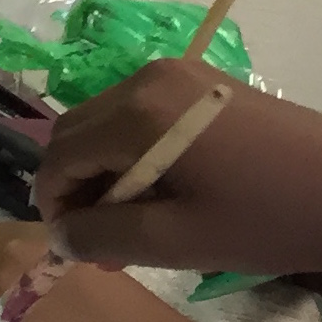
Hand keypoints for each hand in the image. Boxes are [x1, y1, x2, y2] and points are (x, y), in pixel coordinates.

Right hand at [35, 59, 321, 273]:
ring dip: (105, 172)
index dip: (53, 203)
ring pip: (106, 124)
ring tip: (134, 224)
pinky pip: (141, 116)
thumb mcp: (177, 240)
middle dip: (77, 187)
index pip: (59, 155)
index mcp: (138, 112)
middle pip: (76, 132)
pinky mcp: (203, 82)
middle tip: (101, 241)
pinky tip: (162, 192)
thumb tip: (58, 235)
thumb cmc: (267, 218)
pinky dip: (135, 154)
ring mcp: (179, 75)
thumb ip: (101, 237)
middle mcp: (149, 78)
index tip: (73, 246)